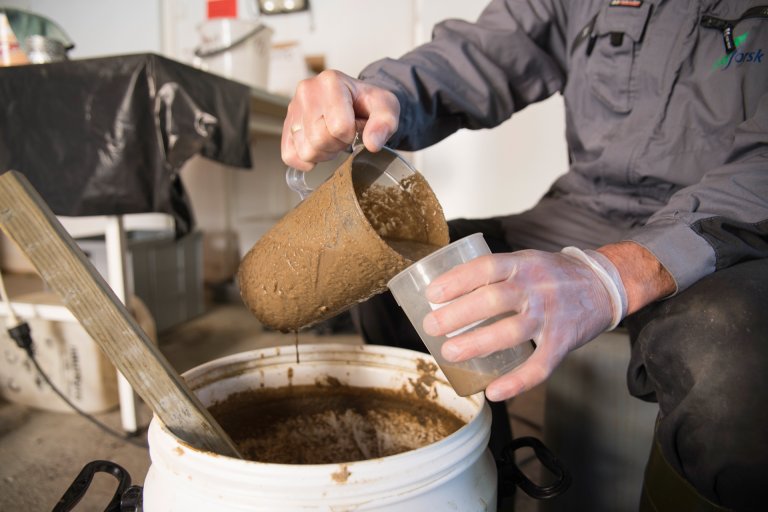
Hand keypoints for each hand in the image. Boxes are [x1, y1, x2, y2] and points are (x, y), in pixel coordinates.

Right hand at [282, 70, 400, 170]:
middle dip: (337, 145)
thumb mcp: (386, 108)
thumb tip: (372, 144)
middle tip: (344, 134)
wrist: (355, 99)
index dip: (351, 134)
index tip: (355, 125)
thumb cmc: (367, 103)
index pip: (339, 127)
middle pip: (319, 140)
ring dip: (323, 152)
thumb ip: (384, 124)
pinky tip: (318, 147)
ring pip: (305, 151)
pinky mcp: (287, 124)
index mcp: (331, 82)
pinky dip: (305, 159)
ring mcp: (293, 108)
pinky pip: (290, 155)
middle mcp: (307, 91)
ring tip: (332, 137)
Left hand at [422, 248, 626, 400]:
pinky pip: (539, 366)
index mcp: (523, 264)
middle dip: (457, 315)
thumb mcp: (526, 261)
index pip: (486, 267)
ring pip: (511, 332)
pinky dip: (516, 381)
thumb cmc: (553, 275)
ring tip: (449, 353)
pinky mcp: (563, 342)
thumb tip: (447, 292)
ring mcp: (551, 315)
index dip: (457, 280)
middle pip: (492, 300)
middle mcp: (536, 287)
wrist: (604, 285)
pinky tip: (493, 391)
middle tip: (431, 326)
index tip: (431, 294)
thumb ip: (495, 273)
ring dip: (477, 344)